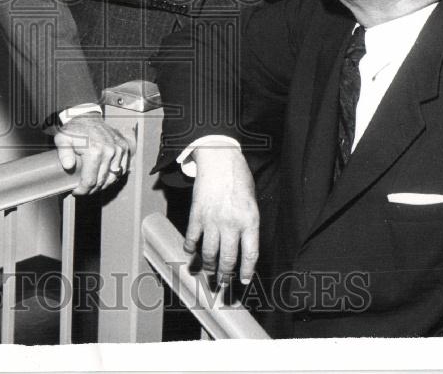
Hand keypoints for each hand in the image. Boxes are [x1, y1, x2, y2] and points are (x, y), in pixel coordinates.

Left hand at [54, 113, 132, 194]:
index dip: (83, 190)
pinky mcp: (123, 147)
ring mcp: (118, 149)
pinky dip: (114, 175)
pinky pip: (122, 168)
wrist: (87, 116)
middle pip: (102, 181)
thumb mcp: (63, 139)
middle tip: (83, 189)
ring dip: (103, 184)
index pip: (90, 181)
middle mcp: (109, 151)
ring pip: (113, 177)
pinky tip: (105, 176)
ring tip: (94, 184)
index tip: (76, 191)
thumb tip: (69, 166)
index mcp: (94, 151)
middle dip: (91, 189)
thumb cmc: (74, 129)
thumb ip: (64, 154)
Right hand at [185, 146, 258, 286]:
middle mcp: (231, 223)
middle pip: (228, 258)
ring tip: (208, 272)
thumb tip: (243, 247)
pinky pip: (192, 238)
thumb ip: (248, 224)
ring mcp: (212, 220)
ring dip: (208, 266)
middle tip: (222, 284)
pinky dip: (190, 248)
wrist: (219, 158)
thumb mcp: (252, 202)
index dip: (246, 271)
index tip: (244, 281)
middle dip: (225, 275)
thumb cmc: (239, 178)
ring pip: (209, 252)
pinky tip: (191, 253)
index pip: (250, 254)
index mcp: (250, 220)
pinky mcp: (196, 214)